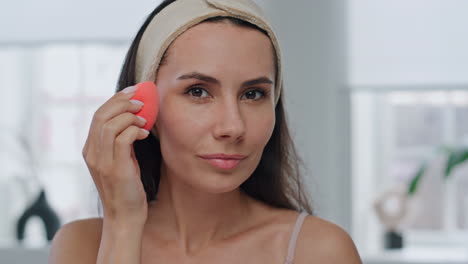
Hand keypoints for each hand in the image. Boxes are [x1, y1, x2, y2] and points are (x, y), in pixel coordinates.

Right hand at [82, 86, 149, 223]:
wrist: (125, 217)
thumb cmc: (127, 188)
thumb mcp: (122, 161)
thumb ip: (122, 142)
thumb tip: (135, 120)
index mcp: (90, 149)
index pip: (98, 115)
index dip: (115, 100)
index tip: (133, 91)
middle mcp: (91, 153)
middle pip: (101, 115)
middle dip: (122, 101)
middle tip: (141, 98)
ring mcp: (101, 161)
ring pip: (110, 124)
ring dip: (130, 115)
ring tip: (145, 117)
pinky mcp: (115, 168)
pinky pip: (122, 138)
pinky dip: (134, 130)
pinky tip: (144, 132)